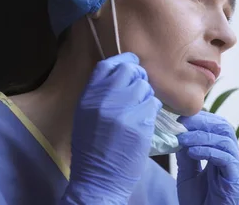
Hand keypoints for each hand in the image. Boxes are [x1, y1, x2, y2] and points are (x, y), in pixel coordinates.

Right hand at [61, 52, 161, 204]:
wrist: (98, 178)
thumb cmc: (91, 148)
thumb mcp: (85, 114)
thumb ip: (99, 93)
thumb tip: (120, 75)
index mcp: (88, 97)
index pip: (108, 65)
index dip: (123, 61)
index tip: (131, 64)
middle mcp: (104, 100)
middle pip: (130, 71)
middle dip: (138, 77)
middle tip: (139, 90)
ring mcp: (123, 111)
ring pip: (145, 87)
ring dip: (146, 95)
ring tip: (139, 109)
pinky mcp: (140, 125)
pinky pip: (153, 105)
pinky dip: (151, 110)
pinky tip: (144, 120)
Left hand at [176, 111, 238, 204]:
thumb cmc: (198, 201)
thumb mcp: (187, 172)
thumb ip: (185, 154)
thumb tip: (177, 134)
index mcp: (220, 153)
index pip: (216, 126)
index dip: (200, 119)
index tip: (180, 118)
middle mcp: (231, 157)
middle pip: (224, 128)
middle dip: (202, 122)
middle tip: (182, 124)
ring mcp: (236, 167)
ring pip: (225, 140)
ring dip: (202, 136)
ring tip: (183, 140)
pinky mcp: (237, 178)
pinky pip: (226, 158)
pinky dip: (208, 151)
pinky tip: (192, 152)